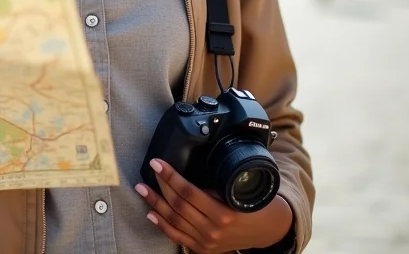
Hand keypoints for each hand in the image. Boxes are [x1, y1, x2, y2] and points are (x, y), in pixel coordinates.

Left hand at [135, 159, 292, 253]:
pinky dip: (162, 225)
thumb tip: (187, 165)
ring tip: (141, 189)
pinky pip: (177, 237)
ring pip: (174, 221)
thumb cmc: (252, 203)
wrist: (266, 230)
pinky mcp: (203, 249)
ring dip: (155, 203)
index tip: (158, 163)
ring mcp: (207, 242)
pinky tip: (150, 214)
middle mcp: (213, 230)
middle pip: (178, 205)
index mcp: (223, 213)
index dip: (170, 176)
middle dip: (160, 186)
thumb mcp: (236, 189)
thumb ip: (213, 183)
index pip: (188, 192)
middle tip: (149, 171)